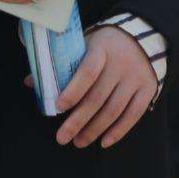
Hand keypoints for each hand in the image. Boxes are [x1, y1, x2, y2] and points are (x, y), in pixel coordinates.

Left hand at [53, 26, 159, 149]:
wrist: (144, 35)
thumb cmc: (105, 44)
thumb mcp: (84, 44)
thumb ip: (61, 63)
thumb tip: (30, 82)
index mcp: (102, 48)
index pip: (88, 71)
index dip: (73, 90)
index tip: (58, 107)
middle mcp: (121, 63)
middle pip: (98, 97)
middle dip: (78, 121)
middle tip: (62, 138)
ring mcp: (136, 77)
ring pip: (114, 109)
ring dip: (94, 130)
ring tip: (79, 142)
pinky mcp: (148, 89)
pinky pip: (133, 115)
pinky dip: (118, 131)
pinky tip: (104, 142)